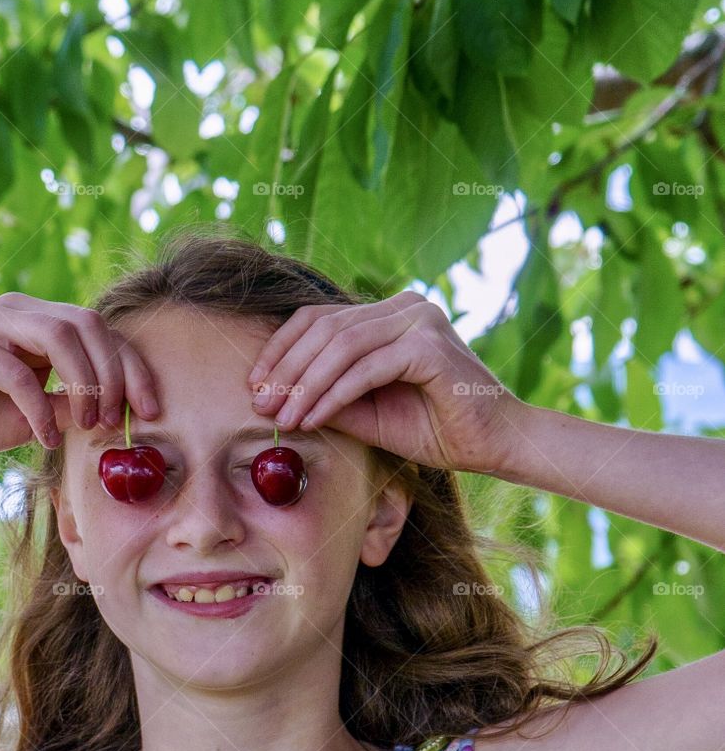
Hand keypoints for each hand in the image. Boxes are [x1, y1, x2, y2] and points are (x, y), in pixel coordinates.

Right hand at [0, 292, 159, 463]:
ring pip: (59, 334)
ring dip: (84, 384)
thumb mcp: (46, 415)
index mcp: (40, 318)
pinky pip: (16, 372)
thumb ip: (80, 403)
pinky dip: (39, 408)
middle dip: (113, 375)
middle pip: (88, 324)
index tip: (151, 410)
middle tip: (114, 421)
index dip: (132, 368)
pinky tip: (44, 438)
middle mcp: (16, 308)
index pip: (101, 331)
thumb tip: (129, 410)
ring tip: (85, 425)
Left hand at [247, 292, 526, 473]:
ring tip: (283, 419)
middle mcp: (405, 305)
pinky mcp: (429, 347)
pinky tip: (313, 419)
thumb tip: (273, 397)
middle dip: (286, 369)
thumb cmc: (434, 428)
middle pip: (324, 327)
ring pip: (341, 346)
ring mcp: (420, 320)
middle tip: (260, 404)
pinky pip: (366, 369)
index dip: (280, 349)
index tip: (254, 386)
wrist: (495, 445)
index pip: (319, 319)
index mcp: (390, 313)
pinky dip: (334, 395)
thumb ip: (326, 395)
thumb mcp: (365, 412)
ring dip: (304, 385)